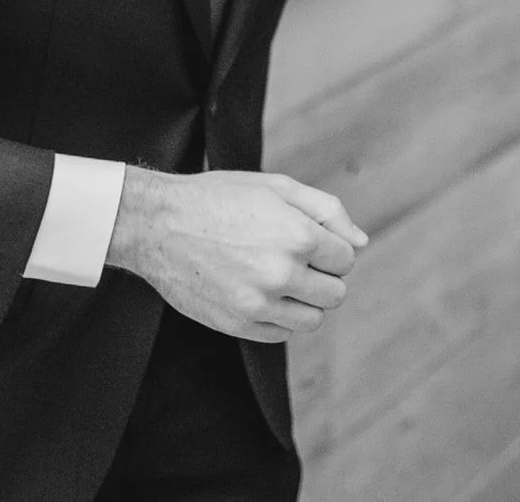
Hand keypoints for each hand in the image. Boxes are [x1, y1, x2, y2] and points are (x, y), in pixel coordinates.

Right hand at [107, 168, 366, 343]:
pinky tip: (259, 292)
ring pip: (313, 320)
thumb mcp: (277, 187)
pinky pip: (281, 334)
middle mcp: (282, 273)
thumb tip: (361, 243)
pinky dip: (279, 317)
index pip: (347, 260)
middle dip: (323, 277)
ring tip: (279, 278)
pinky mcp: (237, 324)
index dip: (331, 249)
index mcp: (299, 236)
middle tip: (295, 259)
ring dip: (304, 301)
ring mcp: (258, 303)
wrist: (158, 224)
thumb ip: (328, 211)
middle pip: (335, 294)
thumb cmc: (219, 198)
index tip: (308, 240)